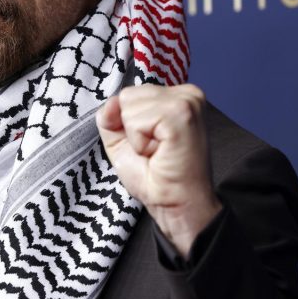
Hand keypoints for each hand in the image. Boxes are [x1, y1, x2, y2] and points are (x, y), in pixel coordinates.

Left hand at [96, 84, 222, 257]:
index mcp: (177, 96)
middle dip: (132, 129)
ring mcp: (186, 101)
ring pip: (129, 106)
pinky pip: (136, 120)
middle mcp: (186, 93)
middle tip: (154, 150)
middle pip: (127, 96)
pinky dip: (139, 142)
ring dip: (136, 137)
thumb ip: (111, 117)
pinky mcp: (181, 114)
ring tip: (157, 152)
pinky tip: (159, 152)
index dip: (129, 124)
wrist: (176, 205)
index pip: (130, 93)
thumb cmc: (156, 177)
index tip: (151, 145)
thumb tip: (110, 102)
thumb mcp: (122, 141)